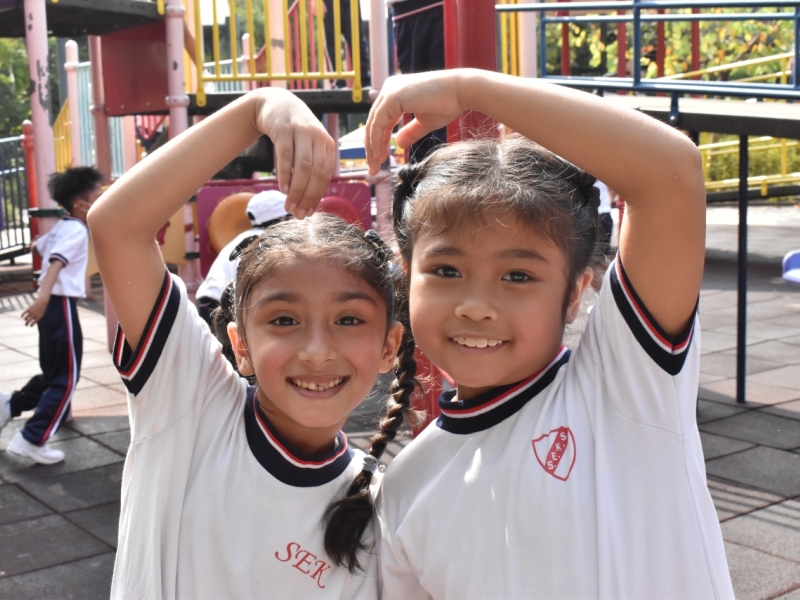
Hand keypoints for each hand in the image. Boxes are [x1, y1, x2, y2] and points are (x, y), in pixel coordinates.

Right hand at [22, 298, 46, 325]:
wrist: (42, 302)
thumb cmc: (42, 309)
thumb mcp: (41, 314)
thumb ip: (37, 318)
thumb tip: (32, 321)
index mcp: (38, 317)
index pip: (33, 323)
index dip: (31, 325)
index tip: (30, 326)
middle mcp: (34, 315)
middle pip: (28, 321)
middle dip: (26, 324)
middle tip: (26, 325)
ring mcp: (31, 312)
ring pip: (25, 318)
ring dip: (25, 320)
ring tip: (25, 320)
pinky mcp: (28, 309)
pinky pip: (24, 313)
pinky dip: (22, 315)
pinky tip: (21, 316)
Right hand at [254, 89, 335, 218]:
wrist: (276, 103)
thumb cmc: (294, 132)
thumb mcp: (309, 146)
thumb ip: (312, 168)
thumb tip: (310, 201)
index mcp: (328, 145)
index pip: (325, 176)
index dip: (317, 197)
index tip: (308, 213)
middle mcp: (318, 137)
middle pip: (316, 174)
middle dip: (307, 197)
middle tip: (298, 214)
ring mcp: (302, 132)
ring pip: (303, 167)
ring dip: (297, 190)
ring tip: (289, 206)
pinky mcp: (284, 129)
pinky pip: (286, 156)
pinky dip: (285, 175)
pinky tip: (283, 189)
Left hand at [365, 71, 464, 173]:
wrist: (460, 91)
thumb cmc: (447, 104)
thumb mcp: (424, 123)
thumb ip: (410, 132)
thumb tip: (398, 143)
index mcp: (395, 92)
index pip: (380, 120)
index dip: (378, 141)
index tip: (379, 160)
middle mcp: (389, 88)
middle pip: (373, 123)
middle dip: (372, 148)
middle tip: (373, 168)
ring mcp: (389, 91)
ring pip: (373, 125)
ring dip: (372, 148)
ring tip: (375, 167)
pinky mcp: (392, 97)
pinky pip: (378, 124)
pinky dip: (377, 141)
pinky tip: (379, 155)